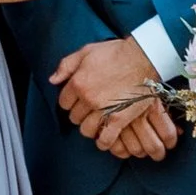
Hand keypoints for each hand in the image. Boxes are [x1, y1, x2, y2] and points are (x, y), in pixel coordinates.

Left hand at [52, 37, 171, 156]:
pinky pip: (106, 139)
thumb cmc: (115, 53)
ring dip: (90, 128)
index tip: (77, 102)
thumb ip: (66, 66)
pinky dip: (103, 142)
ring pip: (87, 129)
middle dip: (80, 115)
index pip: (64, 102)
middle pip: (74, 117)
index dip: (70, 102)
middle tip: (88, 112)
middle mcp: (88, 98)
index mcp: (78, 82)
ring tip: (96, 124)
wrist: (143, 58)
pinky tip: (104, 140)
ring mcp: (103, 110)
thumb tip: (52, 80)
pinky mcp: (119, 119)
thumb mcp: (86, 52)